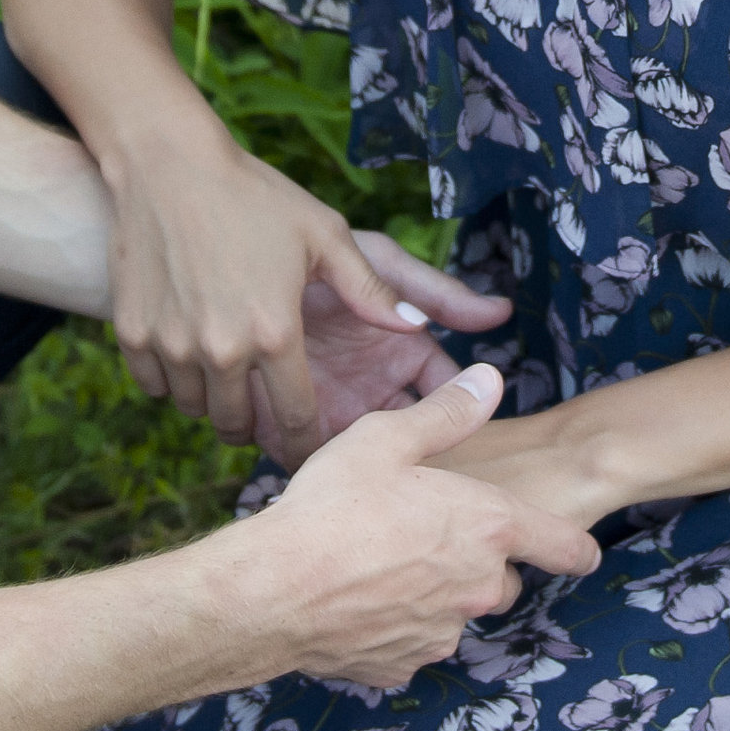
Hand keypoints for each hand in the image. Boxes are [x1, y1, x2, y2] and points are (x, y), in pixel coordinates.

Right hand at [106, 131, 427, 457]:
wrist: (168, 164)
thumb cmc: (255, 196)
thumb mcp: (325, 236)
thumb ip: (371, 290)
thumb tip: (419, 327)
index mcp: (275, 334)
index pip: (295, 420)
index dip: (305, 439)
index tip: (309, 442)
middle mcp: (221, 350)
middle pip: (239, 426)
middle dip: (255, 423)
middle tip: (263, 403)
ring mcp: (172, 346)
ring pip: (196, 409)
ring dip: (214, 399)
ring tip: (228, 370)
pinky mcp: (133, 336)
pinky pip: (156, 387)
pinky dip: (173, 378)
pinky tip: (189, 345)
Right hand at [237, 365, 605, 688]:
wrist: (272, 590)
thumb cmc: (330, 506)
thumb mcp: (386, 439)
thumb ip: (446, 413)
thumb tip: (491, 380)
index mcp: (488, 528)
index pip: (564, 546)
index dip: (578, 548)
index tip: (585, 553)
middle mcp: (477, 587)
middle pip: (503, 582)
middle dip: (478, 565)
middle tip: (429, 538)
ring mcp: (440, 633)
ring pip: (453, 614)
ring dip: (433, 596)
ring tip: (379, 566)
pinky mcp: (400, 666)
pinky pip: (409, 644)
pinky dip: (392, 628)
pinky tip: (355, 602)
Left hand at [276, 234, 518, 465]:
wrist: (228, 260)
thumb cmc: (311, 252)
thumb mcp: (377, 264)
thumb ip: (435, 292)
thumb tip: (501, 312)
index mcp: (404, 357)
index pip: (447, 396)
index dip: (460, 415)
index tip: (464, 429)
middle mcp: (373, 392)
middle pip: (410, 442)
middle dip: (417, 461)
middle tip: (418, 474)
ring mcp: (330, 413)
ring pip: (362, 460)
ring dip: (364, 470)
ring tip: (368, 478)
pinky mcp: (281, 428)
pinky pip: (305, 461)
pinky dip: (313, 471)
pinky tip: (320, 473)